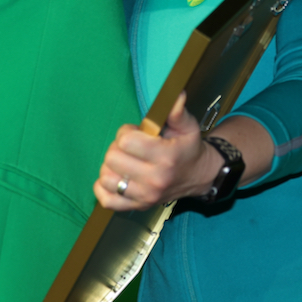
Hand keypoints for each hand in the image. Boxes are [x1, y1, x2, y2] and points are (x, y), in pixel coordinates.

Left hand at [94, 93, 221, 210]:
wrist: (198, 176)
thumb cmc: (188, 148)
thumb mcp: (187, 127)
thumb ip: (177, 111)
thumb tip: (177, 94)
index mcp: (165, 158)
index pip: (126, 141)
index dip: (126, 132)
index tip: (136, 133)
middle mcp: (154, 180)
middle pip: (113, 158)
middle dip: (118, 147)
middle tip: (131, 147)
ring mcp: (145, 197)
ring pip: (106, 178)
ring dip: (110, 166)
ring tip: (124, 161)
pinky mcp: (137, 206)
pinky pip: (107, 200)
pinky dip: (103, 187)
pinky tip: (115, 177)